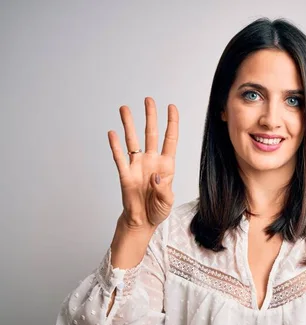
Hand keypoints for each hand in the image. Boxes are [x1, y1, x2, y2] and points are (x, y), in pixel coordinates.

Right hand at [108, 97, 178, 230]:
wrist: (142, 221)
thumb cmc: (157, 210)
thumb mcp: (167, 202)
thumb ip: (164, 190)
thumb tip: (156, 176)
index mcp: (166, 165)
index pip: (170, 139)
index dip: (172, 123)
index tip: (171, 107)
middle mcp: (151, 161)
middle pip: (151, 134)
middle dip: (150, 116)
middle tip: (148, 100)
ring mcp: (137, 166)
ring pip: (133, 140)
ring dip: (129, 124)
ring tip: (125, 108)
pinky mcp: (125, 174)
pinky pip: (119, 157)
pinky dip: (115, 146)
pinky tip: (112, 133)